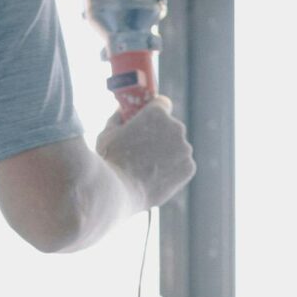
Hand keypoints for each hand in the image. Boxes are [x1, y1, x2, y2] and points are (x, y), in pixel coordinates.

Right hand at [95, 96, 195, 212]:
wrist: (117, 192)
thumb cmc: (109, 161)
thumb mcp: (108, 133)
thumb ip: (118, 118)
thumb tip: (121, 110)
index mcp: (157, 113)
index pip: (163, 104)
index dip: (155, 112)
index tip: (148, 122)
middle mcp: (175, 127)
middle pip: (171, 127)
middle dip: (161, 135)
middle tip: (144, 150)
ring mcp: (184, 149)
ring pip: (178, 147)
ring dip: (167, 153)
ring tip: (147, 168)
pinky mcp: (189, 168)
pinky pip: (182, 165)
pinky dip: (173, 170)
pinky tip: (156, 178)